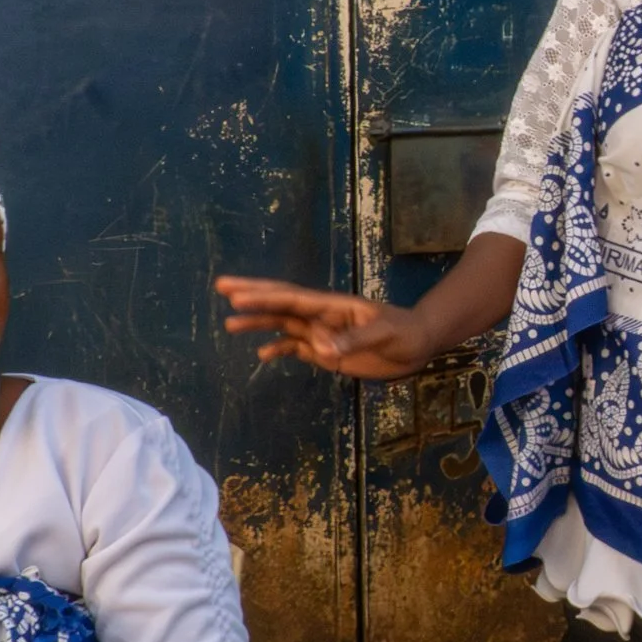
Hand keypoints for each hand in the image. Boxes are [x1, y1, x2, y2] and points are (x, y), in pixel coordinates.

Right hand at [216, 276, 440, 379]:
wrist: (419, 344)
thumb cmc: (406, 333)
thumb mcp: (385, 334)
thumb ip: (355, 341)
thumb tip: (322, 349)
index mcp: (333, 306)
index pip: (293, 298)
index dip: (265, 295)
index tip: (237, 295)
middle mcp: (322, 316)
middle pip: (281, 304)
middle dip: (252, 296)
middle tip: (222, 287)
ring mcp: (323, 333)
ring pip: (283, 325)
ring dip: (258, 324)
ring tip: (229, 324)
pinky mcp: (327, 351)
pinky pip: (297, 348)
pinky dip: (279, 349)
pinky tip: (262, 354)